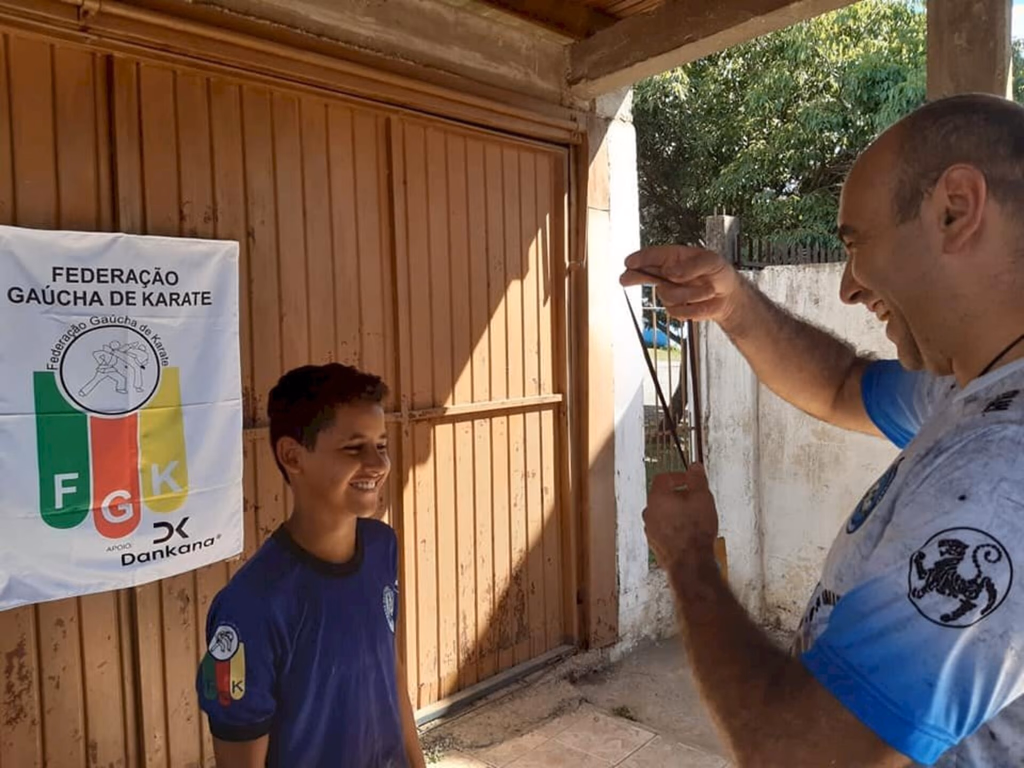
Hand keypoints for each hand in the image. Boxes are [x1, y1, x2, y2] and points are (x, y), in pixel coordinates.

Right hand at [620, 246, 742, 322]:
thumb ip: (692, 265)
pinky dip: (694, 308)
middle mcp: (667, 274)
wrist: (728, 296)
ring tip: (707, 290)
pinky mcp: (676, 308)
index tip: (629, 263)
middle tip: (625, 278)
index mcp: (674, 258)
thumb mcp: (712, 261)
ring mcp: (670, 292)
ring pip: (667, 296)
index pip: (652, 256)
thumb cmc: (719, 272)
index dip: (639, 259)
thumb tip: (671, 272)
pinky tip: (703, 302)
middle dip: (635, 276)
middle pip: (644, 275)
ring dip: (690, 294)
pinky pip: (677, 311)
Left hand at [644, 464, 718, 570]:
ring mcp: (650, 530)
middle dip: (679, 495)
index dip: (678, 476)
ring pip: (662, 514)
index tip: (689, 479)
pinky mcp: (655, 544)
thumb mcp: (703, 498)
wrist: (690, 563)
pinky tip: (688, 533)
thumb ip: (697, 479)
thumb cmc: (695, 532)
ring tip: (694, 518)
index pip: (663, 478)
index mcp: (657, 498)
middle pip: (661, 496)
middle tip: (694, 499)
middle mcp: (649, 513)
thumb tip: (694, 467)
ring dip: (676, 513)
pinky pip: (664, 530)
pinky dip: (674, 528)